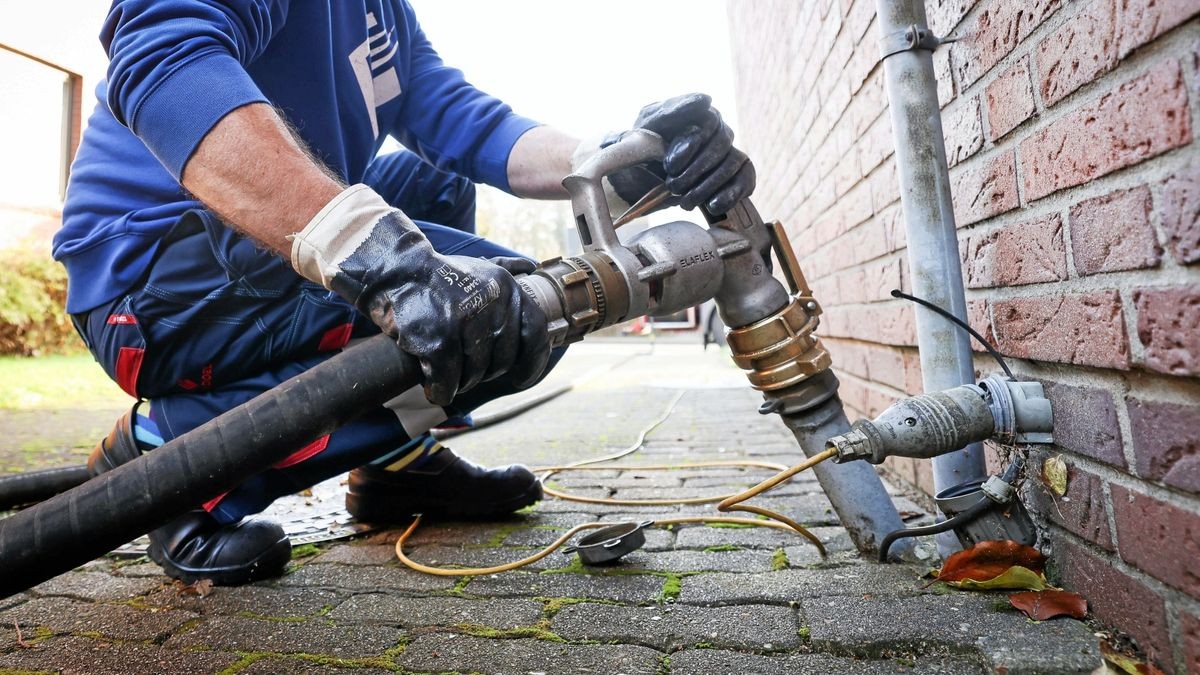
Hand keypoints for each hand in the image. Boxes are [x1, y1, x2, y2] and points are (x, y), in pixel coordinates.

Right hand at [291, 186, 550, 405]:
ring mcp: (465, 322)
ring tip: (448, 377)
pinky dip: (442, 390)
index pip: (535, 332)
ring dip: (462, 382)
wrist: (393, 273)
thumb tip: (532, 267)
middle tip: (468, 373)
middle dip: (486, 373)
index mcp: (506, 287)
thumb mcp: (480, 268)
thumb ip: (508, 275)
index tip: (523, 378)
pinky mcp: (438, 340)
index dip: (532, 362)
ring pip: (476, 372)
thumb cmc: (437, 278)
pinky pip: (448, 380)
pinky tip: (434, 389)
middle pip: (502, 359)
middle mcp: (491, 303)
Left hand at [604, 93, 754, 214]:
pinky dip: (730, 195)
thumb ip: (673, 110)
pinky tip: (712, 205)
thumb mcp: (648, 126)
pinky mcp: (738, 175)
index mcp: (700, 114)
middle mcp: (719, 131)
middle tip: (674, 187)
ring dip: (708, 186)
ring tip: (685, 201)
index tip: (671, 166)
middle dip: (696, 170)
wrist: (643, 178)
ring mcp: (730, 153)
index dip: (690, 146)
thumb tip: (706, 100)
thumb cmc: (645, 147)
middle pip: (720, 146)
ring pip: (731, 165)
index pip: (708, 123)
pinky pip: (745, 181)